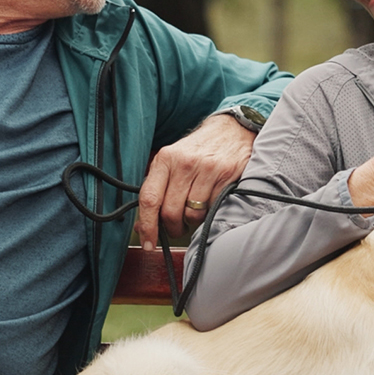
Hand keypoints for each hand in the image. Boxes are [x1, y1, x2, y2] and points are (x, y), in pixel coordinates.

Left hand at [135, 114, 256, 249]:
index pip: (149, 198)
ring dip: (192, 221)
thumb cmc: (197, 152)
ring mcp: (207, 169)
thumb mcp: (171, 163)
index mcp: (165, 159)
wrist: (231, 131)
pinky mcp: (226, 176)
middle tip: (177, 227)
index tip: (148, 243)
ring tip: (196, 210)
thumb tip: (142, 226)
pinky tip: (211, 201)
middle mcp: (184, 163)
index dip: (147, 226)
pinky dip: (210, 212)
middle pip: (171, 212)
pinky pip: (212, 209)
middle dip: (173, 228)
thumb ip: (156, 191)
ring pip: (193, 214)